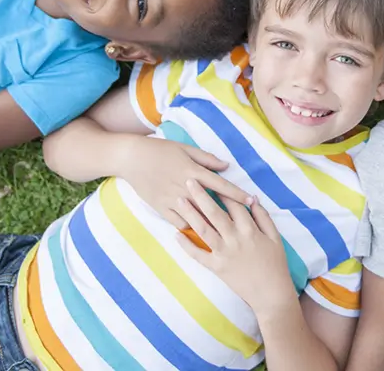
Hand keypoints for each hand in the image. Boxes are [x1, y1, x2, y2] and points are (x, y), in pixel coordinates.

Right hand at [122, 138, 252, 228]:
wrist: (132, 159)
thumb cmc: (160, 150)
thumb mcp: (185, 149)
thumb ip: (207, 159)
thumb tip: (226, 165)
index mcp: (193, 172)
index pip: (221, 185)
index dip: (237, 193)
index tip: (251, 200)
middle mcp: (185, 188)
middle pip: (212, 205)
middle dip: (230, 213)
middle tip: (245, 222)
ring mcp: (173, 200)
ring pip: (196, 217)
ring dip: (212, 225)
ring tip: (227, 232)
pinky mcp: (161, 208)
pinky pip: (179, 223)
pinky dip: (191, 228)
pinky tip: (201, 233)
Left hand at [176, 179, 295, 314]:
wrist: (270, 294)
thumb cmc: (276, 264)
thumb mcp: (275, 237)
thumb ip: (264, 217)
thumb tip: (253, 199)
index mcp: (250, 229)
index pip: (234, 204)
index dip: (222, 190)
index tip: (212, 178)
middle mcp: (234, 238)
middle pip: (214, 212)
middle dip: (201, 195)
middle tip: (189, 181)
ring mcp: (223, 253)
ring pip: (203, 229)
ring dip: (190, 214)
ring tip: (179, 200)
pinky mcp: (216, 267)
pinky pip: (198, 255)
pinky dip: (186, 245)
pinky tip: (176, 234)